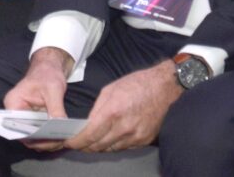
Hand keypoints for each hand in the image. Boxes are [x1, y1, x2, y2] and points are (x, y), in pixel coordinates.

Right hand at [4, 47, 72, 151]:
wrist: (50, 68)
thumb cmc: (47, 73)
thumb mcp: (53, 89)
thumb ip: (55, 108)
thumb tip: (61, 126)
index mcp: (13, 104)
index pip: (17, 127)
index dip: (31, 136)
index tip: (47, 139)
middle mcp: (15, 113)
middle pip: (25, 135)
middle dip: (41, 140)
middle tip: (58, 141)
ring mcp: (25, 118)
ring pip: (33, 137)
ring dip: (46, 141)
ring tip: (61, 139)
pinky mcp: (34, 121)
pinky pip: (39, 133)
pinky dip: (49, 137)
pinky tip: (60, 136)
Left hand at [64, 60, 180, 152]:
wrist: (164, 87)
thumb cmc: (137, 84)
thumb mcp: (109, 89)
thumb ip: (97, 109)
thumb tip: (87, 123)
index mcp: (113, 112)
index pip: (89, 135)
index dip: (77, 141)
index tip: (69, 142)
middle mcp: (125, 127)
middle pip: (98, 146)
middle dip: (85, 146)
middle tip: (77, 142)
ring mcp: (136, 136)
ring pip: (110, 149)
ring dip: (98, 146)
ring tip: (91, 140)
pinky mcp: (144, 140)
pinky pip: (123, 147)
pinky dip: (113, 144)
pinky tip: (109, 137)